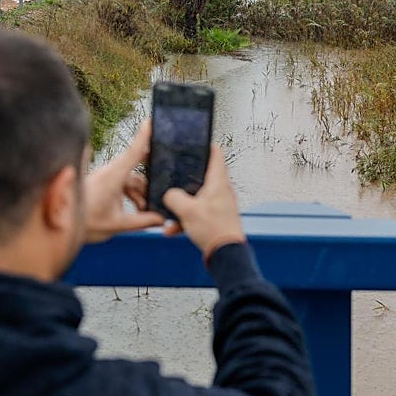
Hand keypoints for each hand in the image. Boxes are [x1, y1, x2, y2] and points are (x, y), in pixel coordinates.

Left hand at [83, 121, 164, 242]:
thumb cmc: (86, 222)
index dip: (144, 136)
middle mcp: (111, 173)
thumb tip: (162, 220)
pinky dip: (132, 198)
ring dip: (140, 197)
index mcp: (113, 177)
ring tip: (144, 215)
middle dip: (149, 190)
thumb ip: (142, 221)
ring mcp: (108, 178)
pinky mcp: (105, 184)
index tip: (150, 120)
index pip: (133, 152)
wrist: (62, 225)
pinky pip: (125, 186)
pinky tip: (137, 213)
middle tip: (159, 202)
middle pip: (138, 175)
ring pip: (133, 182)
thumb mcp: (117, 224)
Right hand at [163, 146, 246, 261]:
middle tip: (174, 174)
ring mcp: (219, 205)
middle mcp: (221, 191)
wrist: (226, 256)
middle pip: (202, 175)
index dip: (205, 144)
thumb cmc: (215, 231)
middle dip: (185, 177)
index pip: (216, 154)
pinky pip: (197, 213)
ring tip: (171, 213)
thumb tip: (169, 194)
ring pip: (197, 197)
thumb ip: (174, 197)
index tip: (195, 139)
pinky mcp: (215, 218)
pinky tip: (173, 229)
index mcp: (218, 182)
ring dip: (182, 204)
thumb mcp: (187, 210)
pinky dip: (185, 219)